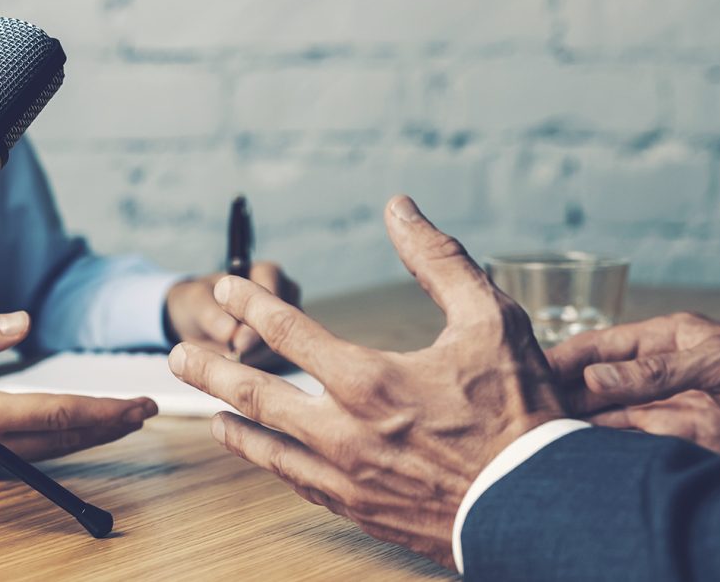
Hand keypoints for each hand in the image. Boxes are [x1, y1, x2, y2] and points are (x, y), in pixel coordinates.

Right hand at [0, 311, 157, 471]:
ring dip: (89, 435)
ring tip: (124, 420)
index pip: (56, 413)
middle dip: (109, 425)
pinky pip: (27, 455)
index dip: (104, 411)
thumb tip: (24, 320)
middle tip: (147, 410)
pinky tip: (76, 431)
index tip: (138, 404)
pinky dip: (60, 441)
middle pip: (62, 438)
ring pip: (48, 450)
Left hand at [169, 195, 564, 566]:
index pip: (287, 331)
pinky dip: (271, 464)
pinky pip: (299, 485)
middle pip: (255, 393)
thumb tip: (399, 208)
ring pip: (267, 447)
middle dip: (212, 368)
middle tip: (178, 354)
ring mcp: (347, 477)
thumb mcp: (490, 320)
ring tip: (207, 409)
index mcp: (368, 380)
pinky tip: (263, 456)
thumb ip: (439, 260)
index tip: (227, 286)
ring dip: (231, 421)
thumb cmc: (521, 411)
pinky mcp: (360, 511)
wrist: (541, 507)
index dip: (252, 303)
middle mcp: (344, 431)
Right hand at [546, 313, 719, 452]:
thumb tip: (593, 379)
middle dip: (564, 391)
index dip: (567, 356)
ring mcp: (666, 406)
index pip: (603, 344)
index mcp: (666, 339)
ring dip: (579, 420)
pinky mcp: (677, 438)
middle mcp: (657, 372)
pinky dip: (603, 445)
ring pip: (607, 414)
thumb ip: (653, 372)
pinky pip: (629, 441)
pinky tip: (578, 448)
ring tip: (543, 429)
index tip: (533, 369)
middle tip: (528, 406)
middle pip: (598, 380)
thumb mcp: (716, 361)